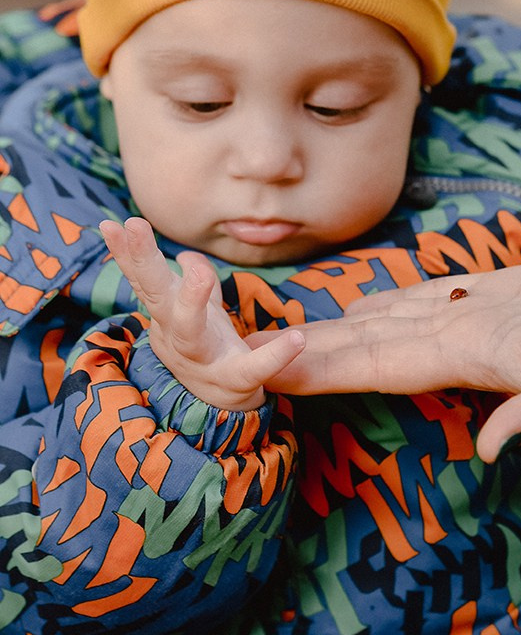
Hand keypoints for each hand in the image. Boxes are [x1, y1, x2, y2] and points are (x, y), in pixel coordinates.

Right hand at [100, 218, 304, 409]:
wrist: (221, 411)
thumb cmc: (208, 354)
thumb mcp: (200, 316)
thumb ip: (195, 286)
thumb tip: (186, 255)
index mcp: (169, 317)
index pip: (145, 280)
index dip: (128, 253)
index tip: (109, 223)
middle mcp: (177, 337)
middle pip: (155, 297)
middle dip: (143, 262)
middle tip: (133, 226)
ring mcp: (204, 361)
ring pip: (190, 331)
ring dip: (192, 301)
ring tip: (199, 273)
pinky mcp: (237, 382)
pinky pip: (255, 368)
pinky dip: (276, 356)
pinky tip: (296, 340)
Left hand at [261, 261, 520, 461]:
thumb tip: (498, 448)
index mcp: (479, 357)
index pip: (379, 362)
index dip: (320, 367)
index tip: (258, 370)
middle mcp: (469, 339)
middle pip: (371, 343)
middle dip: (308, 348)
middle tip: (240, 345)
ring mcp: (488, 318)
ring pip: (397, 317)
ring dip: (341, 323)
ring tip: (286, 326)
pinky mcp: (511, 295)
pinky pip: (438, 294)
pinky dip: (395, 297)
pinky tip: (368, 299)